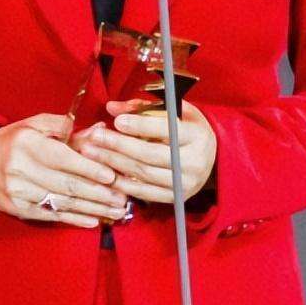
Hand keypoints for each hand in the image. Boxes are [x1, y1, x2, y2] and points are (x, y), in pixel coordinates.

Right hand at [0, 113, 128, 228]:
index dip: (88, 168)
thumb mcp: (34, 125)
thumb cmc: (14, 141)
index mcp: (27, 143)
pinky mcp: (17, 208)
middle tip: (121, 197)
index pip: (62, 158)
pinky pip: (50, 215)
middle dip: (97, 192)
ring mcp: (18, 191)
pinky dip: (73, 218)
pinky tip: (93, 220)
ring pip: (61, 202)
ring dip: (91, 208)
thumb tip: (99, 131)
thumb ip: (66, 126)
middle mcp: (20, 168)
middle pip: (65, 184)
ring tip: (114, 210)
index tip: (111, 175)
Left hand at [69, 98, 217, 202]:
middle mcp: (193, 162)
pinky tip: (106, 173)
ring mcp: (185, 183)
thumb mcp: (174, 111)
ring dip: (115, 163)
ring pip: (144, 174)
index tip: (116, 121)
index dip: (140, 125)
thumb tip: (112, 107)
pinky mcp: (175, 197)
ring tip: (93, 153)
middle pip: (150, 154)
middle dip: (119, 145)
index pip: (166, 130)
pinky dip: (123, 184)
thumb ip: (143, 107)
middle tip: (95, 137)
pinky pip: (145, 192)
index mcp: (196, 135)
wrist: (212, 159)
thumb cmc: (188, 128)